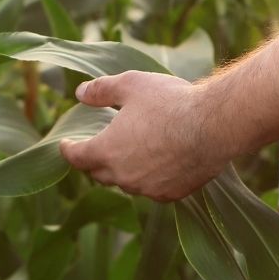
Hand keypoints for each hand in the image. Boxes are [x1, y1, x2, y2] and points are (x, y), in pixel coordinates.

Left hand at [57, 71, 232, 202]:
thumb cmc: (170, 102)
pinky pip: (151, 189)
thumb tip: (80, 93)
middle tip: (98, 147)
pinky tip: (158, 163)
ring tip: (131, 151)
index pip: (77, 157)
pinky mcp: (171, 195)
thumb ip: (102, 90)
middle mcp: (123, 176)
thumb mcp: (131, 84)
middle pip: (99, 173)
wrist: (213, 126)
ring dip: (124, 169)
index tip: (65, 144)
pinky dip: (148, 178)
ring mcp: (147, 189)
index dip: (68, 150)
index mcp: (107, 150)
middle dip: (94, 160)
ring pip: (127, 182)